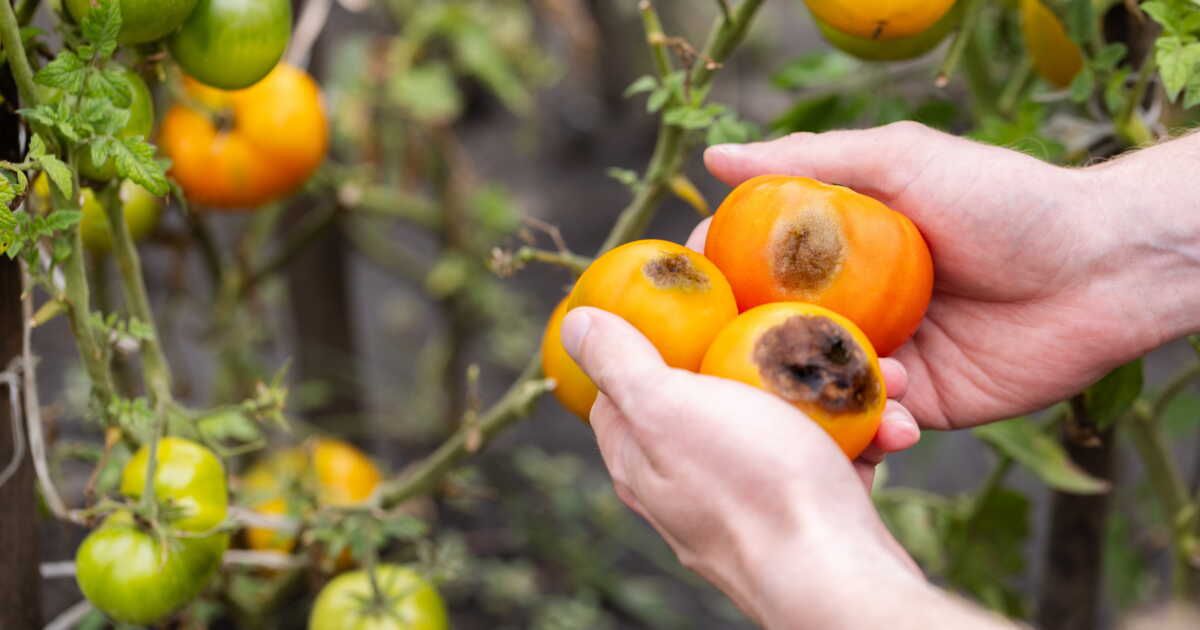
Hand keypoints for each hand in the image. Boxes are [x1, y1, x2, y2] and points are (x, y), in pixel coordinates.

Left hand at [560, 307, 1013, 627]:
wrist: (835, 576)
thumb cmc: (752, 486)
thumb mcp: (669, 407)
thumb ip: (620, 363)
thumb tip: (577, 322)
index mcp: (640, 453)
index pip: (627, 378)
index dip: (656, 329)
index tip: (703, 290)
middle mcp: (682, 481)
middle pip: (713, 391)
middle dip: (764, 351)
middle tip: (802, 320)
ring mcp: (742, 500)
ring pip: (783, 421)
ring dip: (830, 391)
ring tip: (877, 373)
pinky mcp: (798, 515)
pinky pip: (826, 457)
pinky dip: (859, 435)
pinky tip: (892, 422)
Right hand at [702, 122, 1176, 428]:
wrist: (1100, 266)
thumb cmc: (1003, 199)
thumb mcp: (901, 161)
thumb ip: (808, 163)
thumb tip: (715, 159)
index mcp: (835, 251)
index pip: (750, 270)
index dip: (713, 285)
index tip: (683, 301)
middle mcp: (851, 306)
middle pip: (773, 339)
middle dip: (752, 362)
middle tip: (738, 379)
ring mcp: (884, 358)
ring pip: (819, 392)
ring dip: (821, 402)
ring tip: (852, 391)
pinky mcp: (923, 405)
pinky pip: (877, 426)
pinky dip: (879, 430)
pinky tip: (903, 420)